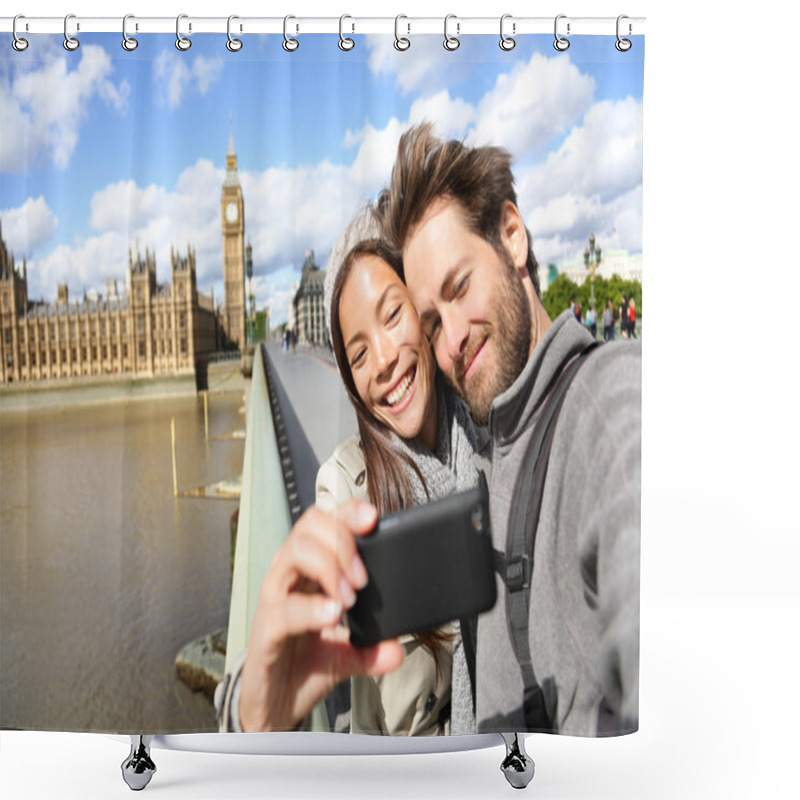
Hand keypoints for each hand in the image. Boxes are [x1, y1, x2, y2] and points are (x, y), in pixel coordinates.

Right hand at [238, 499, 403, 731]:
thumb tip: (398, 648)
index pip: (325, 522)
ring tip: (349, 598)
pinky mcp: (266, 629)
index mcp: (309, 570)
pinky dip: (311, 608)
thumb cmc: (303, 665)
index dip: (347, 512)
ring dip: (329, 567)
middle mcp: (289, 575)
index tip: (373, 518)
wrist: (273, 705)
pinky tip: (331, 614)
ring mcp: (274, 598)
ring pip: (294, 552)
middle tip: (363, 578)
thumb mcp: (347, 654)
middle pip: (309, 526)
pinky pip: (284, 607)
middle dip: (342, 541)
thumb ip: (372, 648)